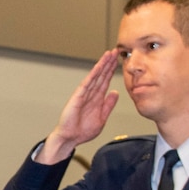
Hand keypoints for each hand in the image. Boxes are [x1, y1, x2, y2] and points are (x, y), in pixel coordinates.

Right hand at [37, 50, 120, 164]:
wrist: (71, 138)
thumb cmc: (83, 130)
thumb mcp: (102, 118)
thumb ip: (108, 105)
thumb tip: (115, 92)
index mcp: (97, 99)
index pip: (106, 81)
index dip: (112, 70)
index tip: (118, 60)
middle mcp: (91, 94)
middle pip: (101, 75)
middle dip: (108, 63)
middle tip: (115, 51)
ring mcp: (84, 94)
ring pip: (95, 76)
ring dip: (102, 65)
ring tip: (108, 54)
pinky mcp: (78, 97)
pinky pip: (87, 83)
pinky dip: (93, 75)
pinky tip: (98, 67)